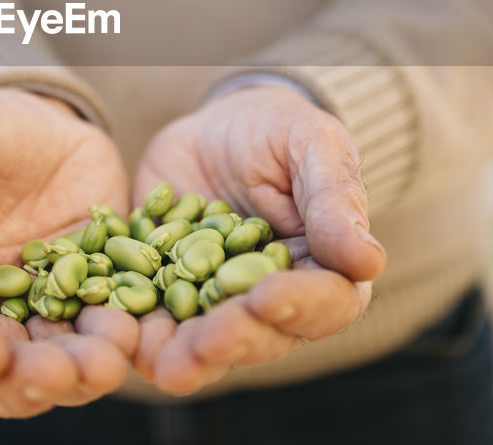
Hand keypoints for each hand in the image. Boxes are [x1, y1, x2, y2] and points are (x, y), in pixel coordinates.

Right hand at [0, 87, 138, 416]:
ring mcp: (40, 315)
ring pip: (53, 365)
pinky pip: (102, 333)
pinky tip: (135, 332)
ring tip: (107, 359)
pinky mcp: (91, 302)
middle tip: (56, 373)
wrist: (41, 127)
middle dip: (24, 381)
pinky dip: (118, 341)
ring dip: (78, 372)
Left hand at [130, 83, 386, 394]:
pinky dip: (140, 335)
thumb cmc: (279, 132)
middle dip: (234, 340)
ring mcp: (219, 306)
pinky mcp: (168, 296)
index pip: (326, 303)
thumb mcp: (312, 146)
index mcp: (325, 271)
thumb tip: (368, 261)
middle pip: (263, 336)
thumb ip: (335, 199)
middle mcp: (275, 302)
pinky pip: (155, 323)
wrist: (216, 128)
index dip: (300, 305)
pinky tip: (124, 340)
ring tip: (165, 363)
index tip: (269, 297)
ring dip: (189, 356)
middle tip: (207, 342)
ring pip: (209, 344)